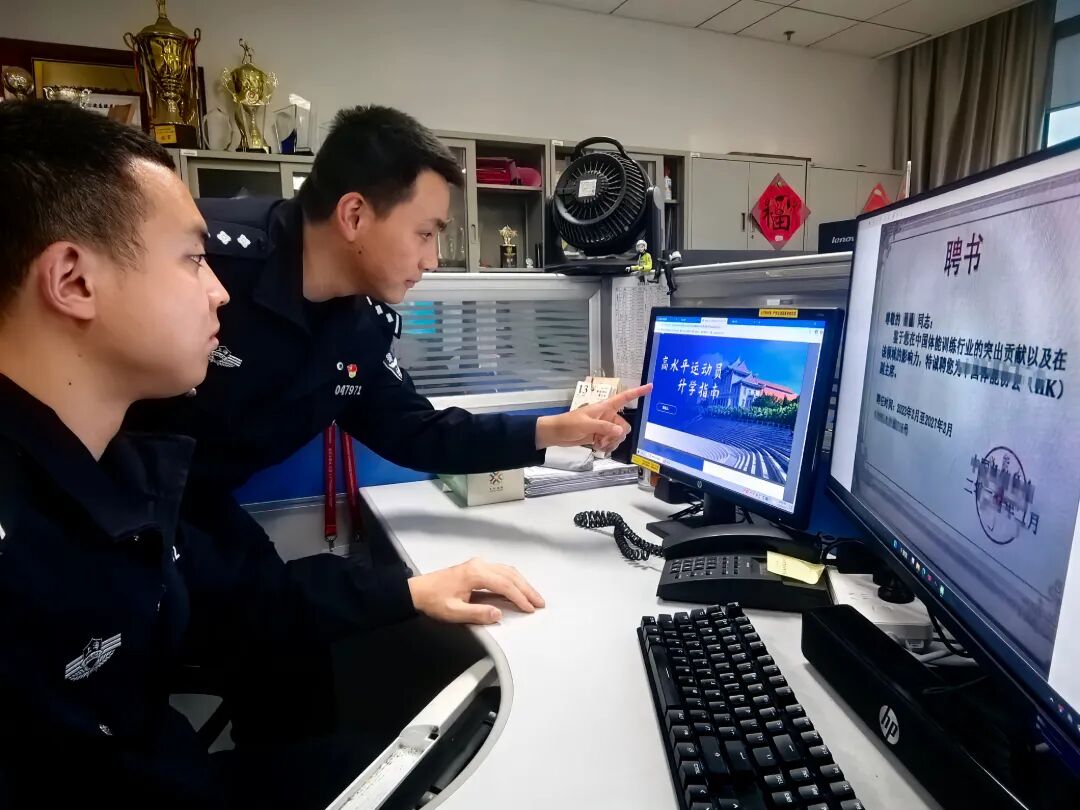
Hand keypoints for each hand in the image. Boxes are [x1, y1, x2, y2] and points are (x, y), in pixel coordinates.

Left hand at [407, 558, 545, 624]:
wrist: (417, 590)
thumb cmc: (434, 601)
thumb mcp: (454, 612)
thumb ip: (477, 613)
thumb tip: (499, 614)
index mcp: (475, 574)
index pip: (505, 585)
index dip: (519, 597)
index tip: (530, 609)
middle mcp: (480, 565)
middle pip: (510, 575)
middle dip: (526, 589)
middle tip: (540, 603)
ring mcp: (478, 564)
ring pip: (507, 570)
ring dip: (522, 583)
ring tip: (533, 597)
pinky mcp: (476, 567)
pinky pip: (501, 571)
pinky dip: (513, 580)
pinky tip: (518, 589)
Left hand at [535, 384, 651, 452]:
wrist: (557, 434)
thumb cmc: (569, 423)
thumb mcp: (586, 424)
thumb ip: (604, 427)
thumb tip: (620, 432)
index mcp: (605, 407)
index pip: (624, 397)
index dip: (637, 392)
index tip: (650, 387)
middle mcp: (607, 416)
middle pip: (624, 426)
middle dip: (617, 435)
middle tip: (604, 440)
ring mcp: (604, 427)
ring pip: (618, 436)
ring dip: (611, 442)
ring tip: (599, 444)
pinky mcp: (600, 436)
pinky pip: (611, 442)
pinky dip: (607, 447)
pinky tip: (598, 447)